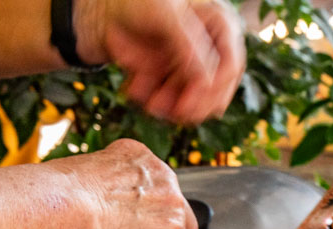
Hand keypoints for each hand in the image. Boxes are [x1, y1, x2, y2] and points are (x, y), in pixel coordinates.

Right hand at [55, 138, 198, 228]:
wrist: (62, 204)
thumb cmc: (61, 195)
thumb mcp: (91, 182)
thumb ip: (111, 197)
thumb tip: (112, 220)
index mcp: (141, 158)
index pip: (153, 195)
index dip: (138, 222)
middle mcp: (163, 177)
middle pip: (172, 217)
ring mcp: (172, 205)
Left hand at [75, 0, 245, 125]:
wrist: (101, 11)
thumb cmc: (135, 0)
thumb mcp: (164, 15)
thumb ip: (188, 44)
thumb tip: (208, 82)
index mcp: (220, 24)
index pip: (231, 65)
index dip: (214, 89)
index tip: (189, 104)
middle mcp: (211, 47)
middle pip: (216, 89)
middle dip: (192, 104)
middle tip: (172, 113)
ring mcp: (193, 66)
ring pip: (195, 101)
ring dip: (172, 107)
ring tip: (149, 102)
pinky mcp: (175, 80)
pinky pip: (174, 104)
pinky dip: (156, 103)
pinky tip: (136, 90)